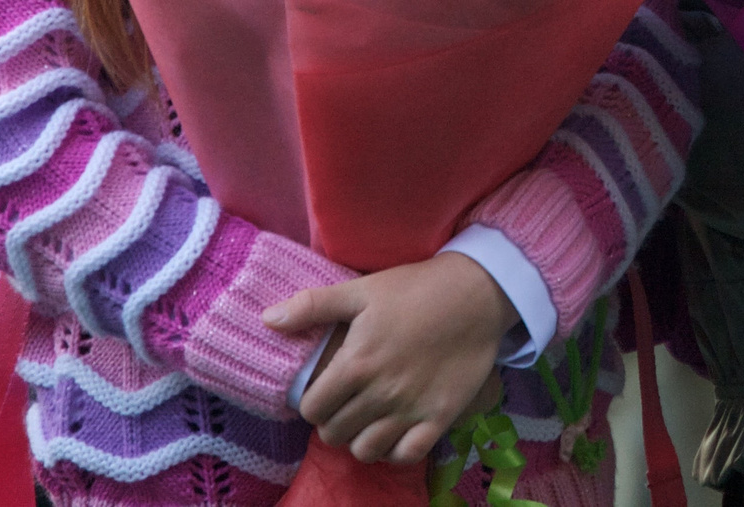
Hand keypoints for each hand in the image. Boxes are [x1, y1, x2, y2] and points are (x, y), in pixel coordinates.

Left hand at [265, 255, 518, 463]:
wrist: (476, 294)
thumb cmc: (415, 289)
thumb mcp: (361, 290)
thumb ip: (312, 306)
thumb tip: (267, 319)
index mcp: (356, 364)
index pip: (311, 409)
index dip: (312, 403)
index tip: (324, 392)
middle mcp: (380, 393)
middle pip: (334, 434)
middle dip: (334, 422)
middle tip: (346, 405)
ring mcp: (411, 409)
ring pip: (366, 451)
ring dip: (361, 440)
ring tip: (368, 421)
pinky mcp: (440, 417)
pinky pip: (407, 455)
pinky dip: (396, 450)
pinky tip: (396, 432)